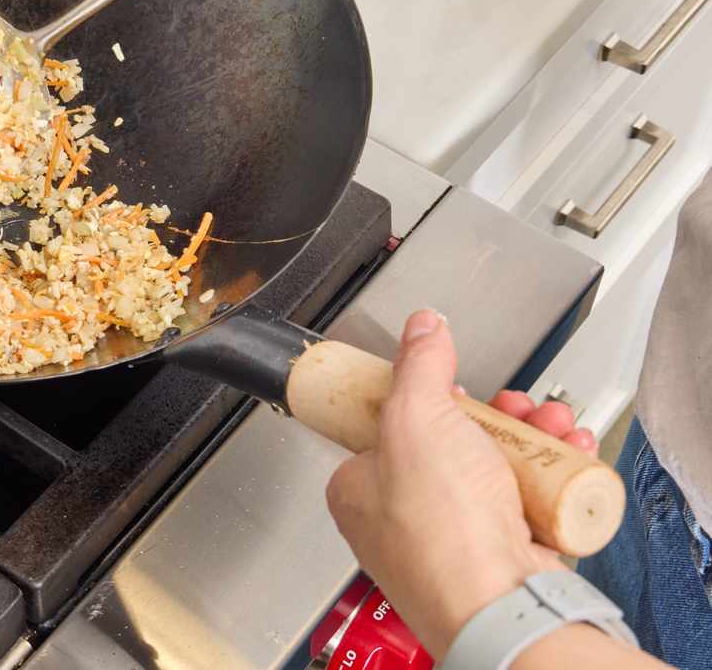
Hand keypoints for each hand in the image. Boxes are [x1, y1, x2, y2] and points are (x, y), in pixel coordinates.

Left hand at [324, 309, 597, 660]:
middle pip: (452, 447)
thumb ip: (419, 364)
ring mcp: (455, 543)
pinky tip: (570, 457)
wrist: (499, 602)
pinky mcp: (502, 558)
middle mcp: (402, 521)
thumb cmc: (440, 526)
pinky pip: (527, 506)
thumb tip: (422, 327)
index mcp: (360, 489)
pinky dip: (552, 479)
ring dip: (531, 440)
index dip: (428, 402)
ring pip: (494, 473)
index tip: (456, 386)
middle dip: (497, 416)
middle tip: (517, 405)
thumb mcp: (417, 416)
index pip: (388, 429)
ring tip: (553, 424)